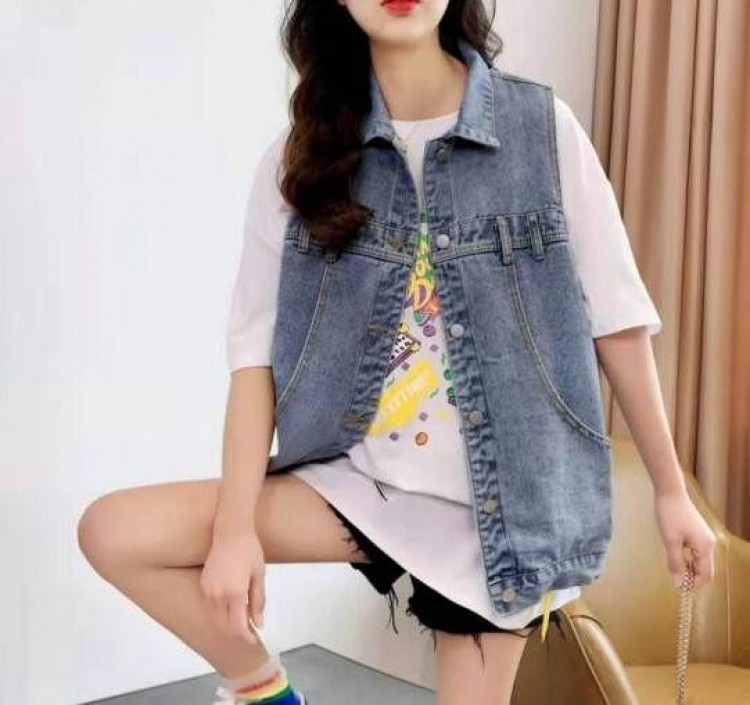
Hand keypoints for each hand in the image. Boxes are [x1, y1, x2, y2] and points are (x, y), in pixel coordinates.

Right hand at [199, 529, 265, 645]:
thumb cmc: (249, 550)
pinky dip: (219, 612)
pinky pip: (209, 607)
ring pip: (215, 618)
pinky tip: (230, 607)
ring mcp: (208, 590)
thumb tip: (258, 623)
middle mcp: (218, 595)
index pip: (237, 627)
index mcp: (235, 593)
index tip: (253, 639)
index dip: (246, 637)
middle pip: (225, 626)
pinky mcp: (203, 584)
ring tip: (241, 618)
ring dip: (227, 623)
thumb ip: (258, 602)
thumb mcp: (259, 575)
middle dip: (237, 631)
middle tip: (250, 629)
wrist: (231, 531)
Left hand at [654, 488, 715, 589]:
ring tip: (673, 565)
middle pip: (705, 569)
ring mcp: (705, 537)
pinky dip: (688, 557)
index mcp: (705, 547)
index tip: (679, 587)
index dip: (694, 584)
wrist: (670, 492)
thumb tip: (679, 583)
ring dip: (689, 566)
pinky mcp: (698, 532)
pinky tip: (675, 553)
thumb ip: (675, 563)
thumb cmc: (670, 515)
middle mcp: (709, 543)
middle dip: (692, 576)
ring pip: (700, 560)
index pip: (705, 575)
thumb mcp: (670, 541)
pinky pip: (696, 551)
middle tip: (674, 577)